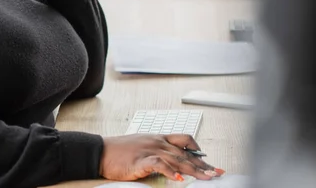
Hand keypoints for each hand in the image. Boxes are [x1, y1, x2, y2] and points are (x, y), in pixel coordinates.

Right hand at [100, 134, 224, 181]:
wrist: (100, 151)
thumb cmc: (118, 151)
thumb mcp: (141, 146)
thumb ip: (156, 153)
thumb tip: (170, 165)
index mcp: (157, 138)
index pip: (184, 140)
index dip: (199, 151)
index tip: (209, 162)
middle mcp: (157, 142)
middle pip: (185, 153)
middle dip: (203, 165)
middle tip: (217, 173)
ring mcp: (150, 150)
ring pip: (178, 159)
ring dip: (194, 170)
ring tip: (207, 178)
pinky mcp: (141, 160)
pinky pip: (160, 165)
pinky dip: (171, 172)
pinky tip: (179, 179)